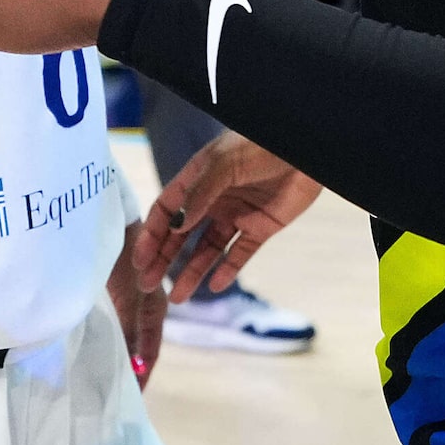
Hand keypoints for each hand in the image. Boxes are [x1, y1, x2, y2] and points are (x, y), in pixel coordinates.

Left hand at [108, 227, 163, 385]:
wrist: (111, 213)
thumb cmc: (125, 251)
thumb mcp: (129, 293)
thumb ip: (127, 327)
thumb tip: (129, 365)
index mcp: (155, 307)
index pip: (150, 350)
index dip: (143, 374)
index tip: (134, 397)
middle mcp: (145, 304)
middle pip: (138, 344)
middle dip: (129, 369)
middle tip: (114, 394)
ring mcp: (130, 296)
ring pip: (124, 333)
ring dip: (116, 353)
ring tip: (100, 375)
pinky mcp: (114, 288)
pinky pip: (113, 319)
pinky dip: (106, 335)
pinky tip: (90, 343)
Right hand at [134, 133, 325, 302]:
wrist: (304, 150)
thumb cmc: (260, 146)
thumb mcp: (224, 163)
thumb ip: (199, 194)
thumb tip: (174, 226)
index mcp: (197, 180)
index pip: (166, 211)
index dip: (151, 235)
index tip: (140, 260)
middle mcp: (212, 200)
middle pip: (181, 235)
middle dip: (164, 260)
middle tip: (149, 285)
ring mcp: (236, 215)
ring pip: (208, 249)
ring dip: (192, 272)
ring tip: (178, 298)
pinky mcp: (260, 227)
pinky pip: (240, 253)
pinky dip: (229, 270)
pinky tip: (215, 286)